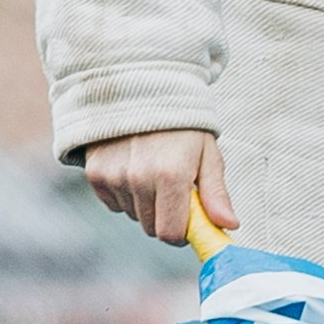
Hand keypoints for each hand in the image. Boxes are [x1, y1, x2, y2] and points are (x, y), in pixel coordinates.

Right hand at [83, 128, 239, 244]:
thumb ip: (216, 193)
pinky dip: (125, 195)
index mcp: (171, 176)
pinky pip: (113, 203)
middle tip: (175, 191)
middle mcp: (138, 178)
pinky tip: (134, 170)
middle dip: (166, 217)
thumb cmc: (182, 124)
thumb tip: (228, 225)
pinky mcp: (95, 173)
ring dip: (145, 205)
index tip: (190, 221)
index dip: (182, 233)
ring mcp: (113, 176)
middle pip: (151, 228)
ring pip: (133, 215)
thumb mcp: (207, 154)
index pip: (170, 234)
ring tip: (153, 173)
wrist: (140, 89)